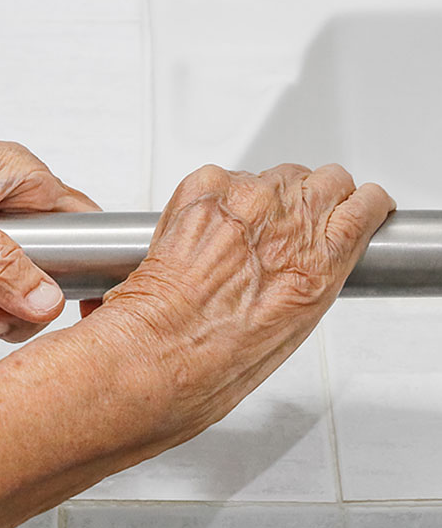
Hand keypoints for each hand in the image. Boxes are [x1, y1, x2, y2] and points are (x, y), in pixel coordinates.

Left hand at [97, 162, 393, 444]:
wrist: (162, 346)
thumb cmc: (223, 352)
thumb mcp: (299, 321)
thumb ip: (317, 271)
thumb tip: (313, 254)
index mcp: (322, 256)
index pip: (364, 202)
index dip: (358, 206)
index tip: (351, 208)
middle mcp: (289, 216)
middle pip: (323, 179)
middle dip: (311, 199)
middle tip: (287, 228)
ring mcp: (246, 196)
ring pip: (271, 175)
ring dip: (262, 200)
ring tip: (237, 238)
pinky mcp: (205, 185)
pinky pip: (225, 178)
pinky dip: (219, 199)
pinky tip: (207, 233)